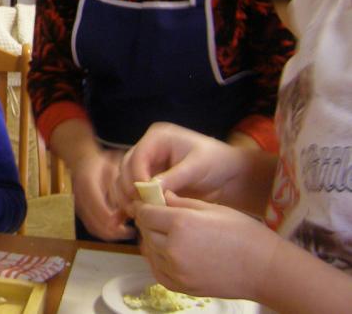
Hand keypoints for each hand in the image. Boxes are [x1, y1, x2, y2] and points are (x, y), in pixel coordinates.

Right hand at [71, 149, 133, 240]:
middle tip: (133, 231)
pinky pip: (92, 228)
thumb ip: (120, 189)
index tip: (132, 223)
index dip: (117, 221)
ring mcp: (79, 206)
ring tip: (128, 232)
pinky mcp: (81, 212)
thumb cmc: (102, 164)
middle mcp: (80, 198)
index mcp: (88, 184)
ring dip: (111, 234)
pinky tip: (118, 230)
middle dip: (116, 232)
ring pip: (94, 229)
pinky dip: (105, 232)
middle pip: (97, 224)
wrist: (82, 161)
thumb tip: (130, 209)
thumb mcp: (115, 170)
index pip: (101, 210)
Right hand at [112, 123, 237, 215]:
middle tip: (137, 209)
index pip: (137, 156)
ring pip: (124, 181)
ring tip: (137, 214)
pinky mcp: (148, 181)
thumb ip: (174, 177)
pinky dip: (130, 203)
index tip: (143, 196)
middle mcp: (148, 149)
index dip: (136, 176)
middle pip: (126, 168)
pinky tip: (130, 217)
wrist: (230, 176)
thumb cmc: (218, 163)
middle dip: (129, 189)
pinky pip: (132, 192)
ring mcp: (147, 165)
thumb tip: (149, 189)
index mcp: (158, 137)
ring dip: (127, 198)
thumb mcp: (197, 167)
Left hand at [136, 191, 279, 299]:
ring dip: (152, 242)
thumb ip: (182, 202)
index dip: (144, 207)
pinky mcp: (183, 287)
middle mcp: (174, 248)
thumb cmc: (244, 233)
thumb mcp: (212, 208)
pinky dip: (158, 261)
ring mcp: (177, 271)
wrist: (265, 269)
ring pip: (150, 252)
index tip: (147, 205)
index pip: (146, 213)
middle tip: (156, 218)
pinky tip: (168, 253)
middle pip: (146, 232)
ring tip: (165, 235)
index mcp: (181, 223)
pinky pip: (158, 271)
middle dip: (148, 223)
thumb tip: (162, 197)